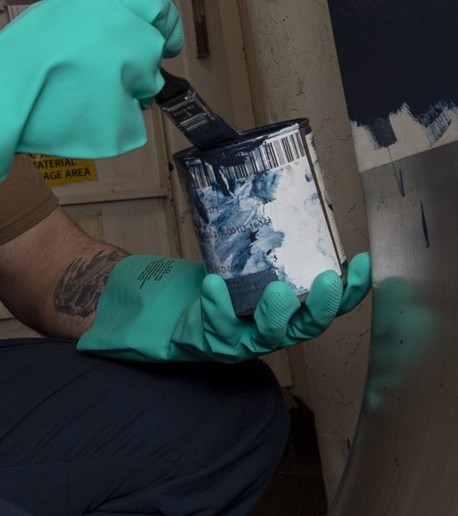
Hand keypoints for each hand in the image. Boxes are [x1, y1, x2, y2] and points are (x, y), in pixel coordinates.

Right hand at [0, 0, 183, 158]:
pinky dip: (109, 130)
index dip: (165, 28)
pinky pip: (127, 128)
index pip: (160, 11)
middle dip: (133, 68)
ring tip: (77, 99)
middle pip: (151, 56)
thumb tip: (119, 34)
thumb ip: (101, 18)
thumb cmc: (17, 53)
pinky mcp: (126, 124)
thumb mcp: (62, 12)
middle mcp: (135, 35)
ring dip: (121, 98)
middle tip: (95, 78)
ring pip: (141, 94)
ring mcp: (135, 81)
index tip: (166, 42)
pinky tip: (77, 122)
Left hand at [77, 252, 371, 363]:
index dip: (349, 290)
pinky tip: (215, 286)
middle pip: (305, 329)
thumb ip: (257, 233)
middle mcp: (267, 331)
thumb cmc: (204, 282)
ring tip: (277, 291)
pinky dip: (217, 308)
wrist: (153, 309)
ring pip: (266, 337)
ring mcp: (237, 341)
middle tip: (326, 280)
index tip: (361, 262)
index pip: (326, 306)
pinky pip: (215, 329)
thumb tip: (266, 175)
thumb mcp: (237, 257)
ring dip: (274, 315)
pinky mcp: (206, 340)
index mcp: (283, 311)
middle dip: (319, 307)